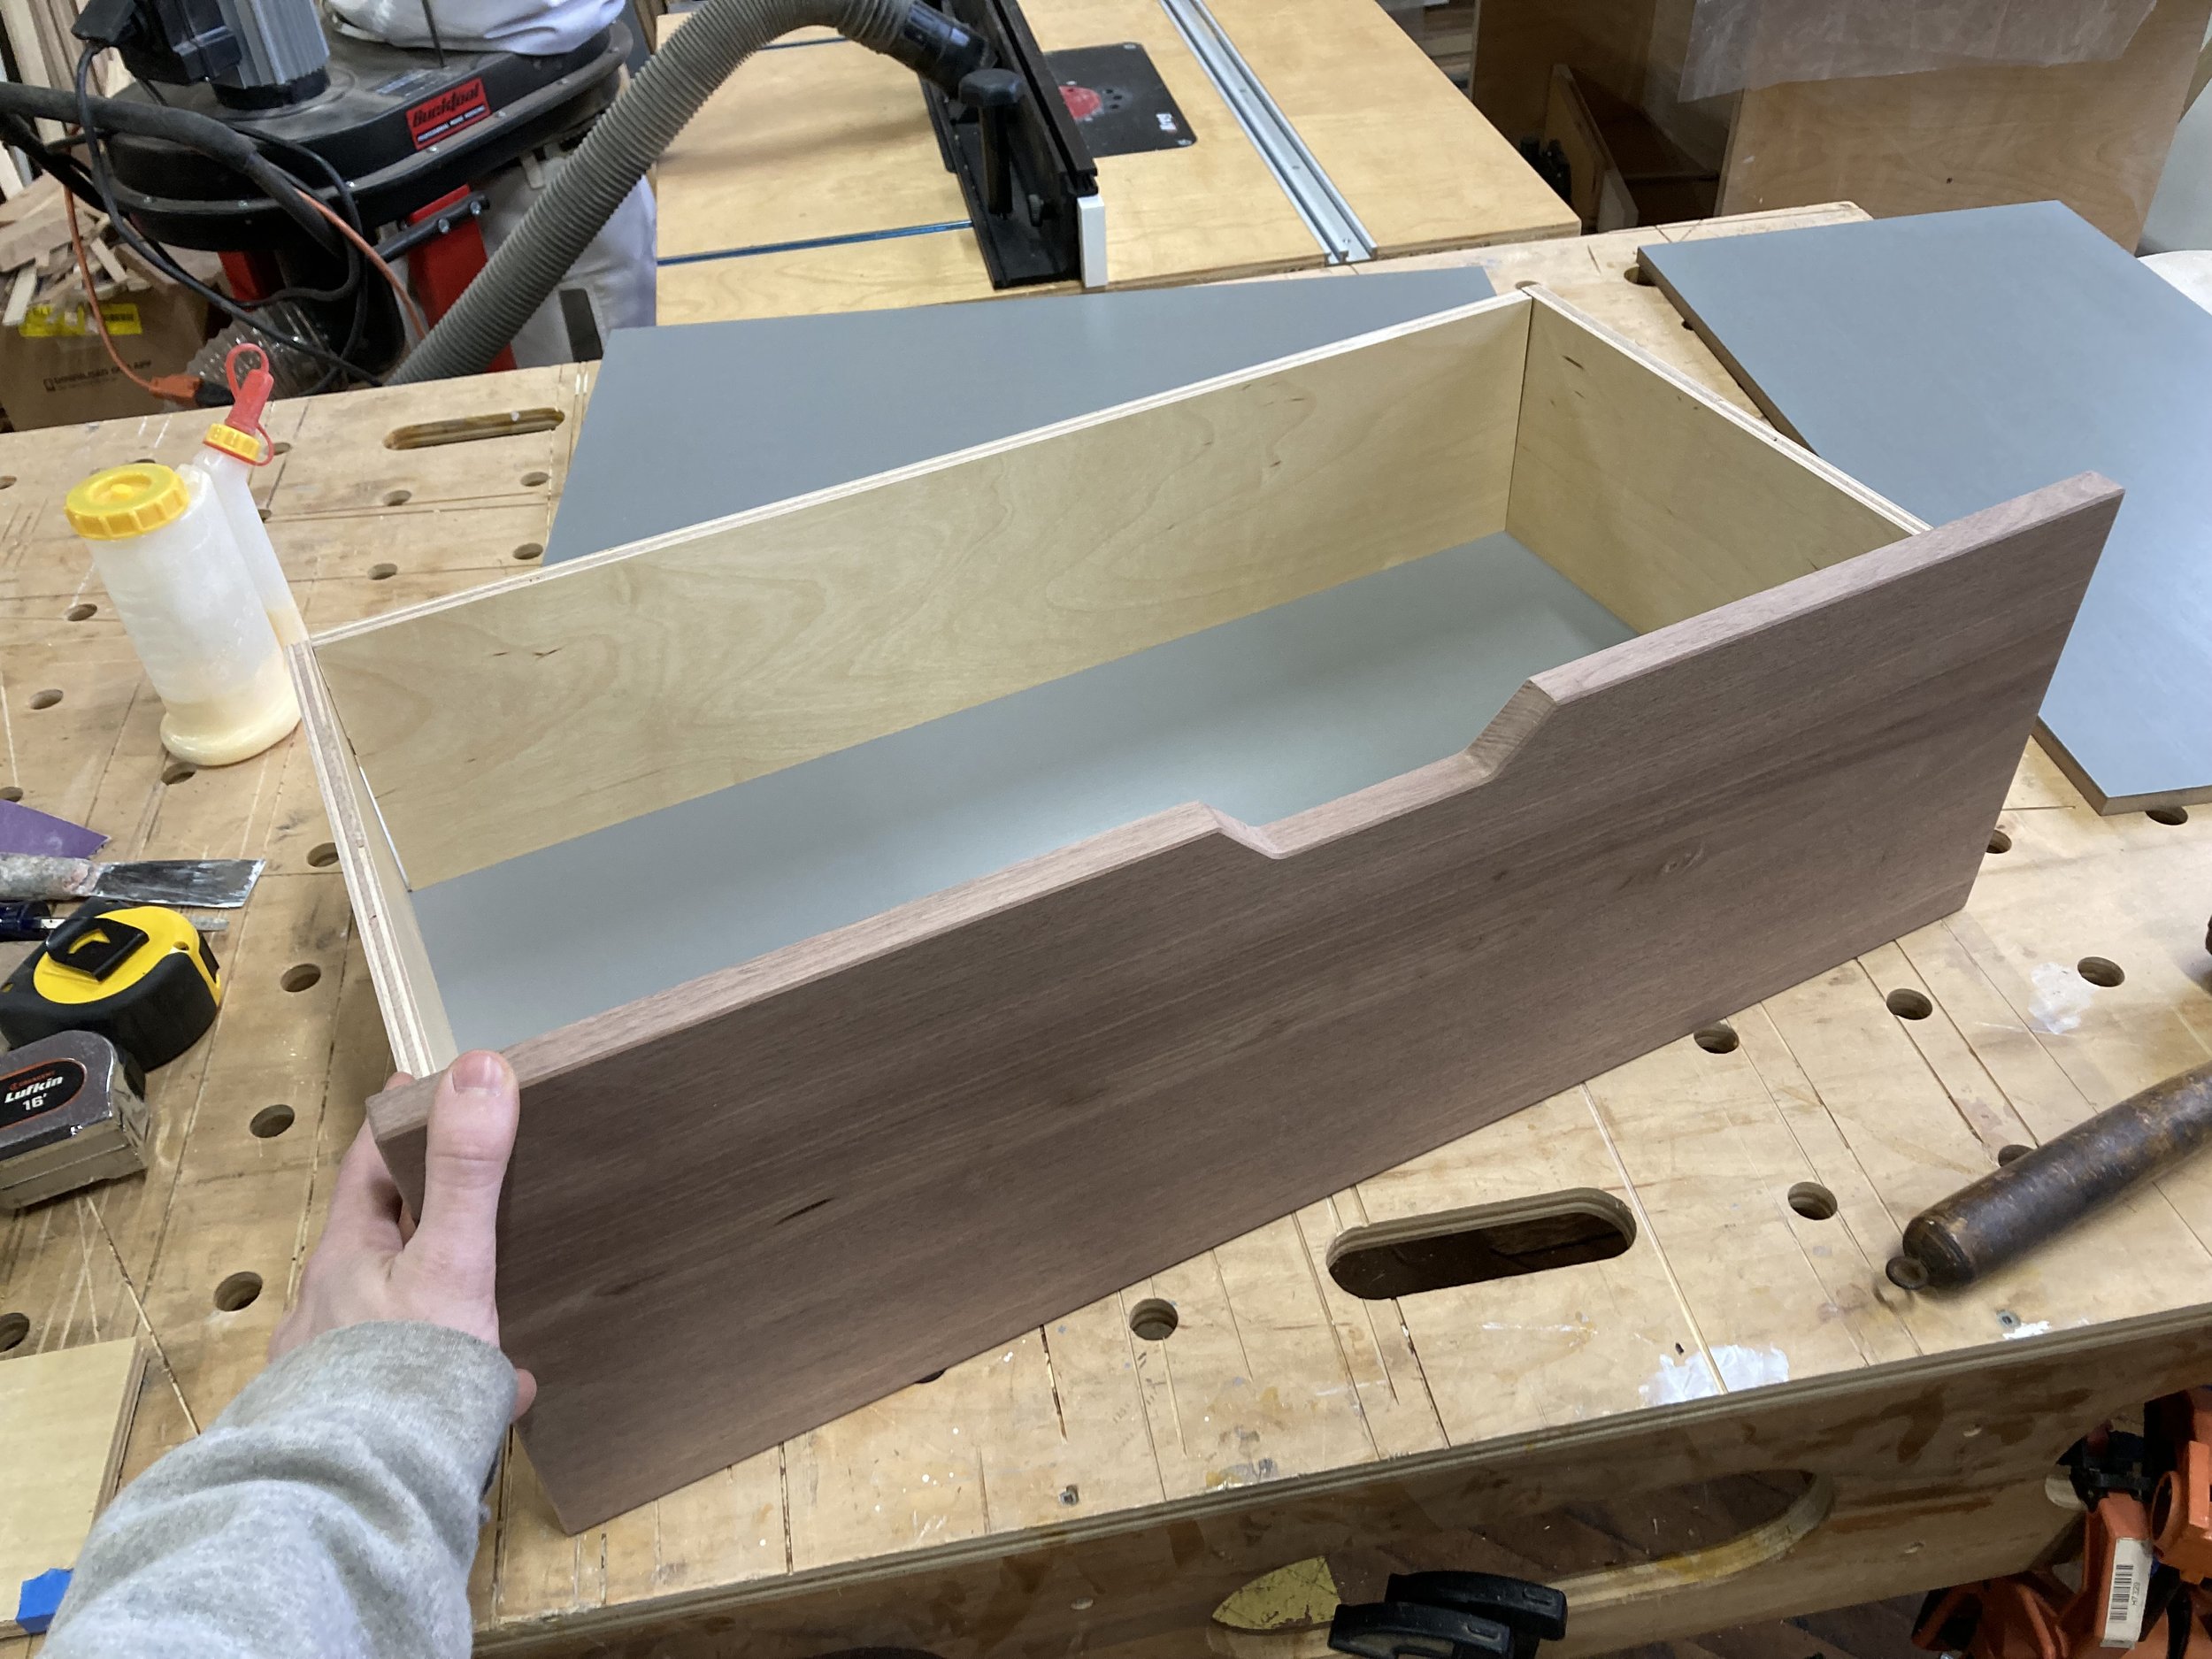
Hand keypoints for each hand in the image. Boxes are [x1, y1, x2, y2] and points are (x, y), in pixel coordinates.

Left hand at [270, 1049, 536, 1418]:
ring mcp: (336, 1366)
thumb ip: (469, 1172)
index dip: (397, 1118)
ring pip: (394, 1310)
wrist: (354, 1497)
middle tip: (476, 1181)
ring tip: (492, 1291)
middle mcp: (329, 1306)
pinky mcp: (356, 1420)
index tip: (420, 1079)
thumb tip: (481, 1065)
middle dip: (426, 1210)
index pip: (368, 1163)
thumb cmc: (398, 1372)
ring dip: (439, 1296)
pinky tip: (502, 1391)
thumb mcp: (451, 1262)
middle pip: (380, 1237)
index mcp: (345, 1256)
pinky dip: (451, 1372)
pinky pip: (409, 1378)